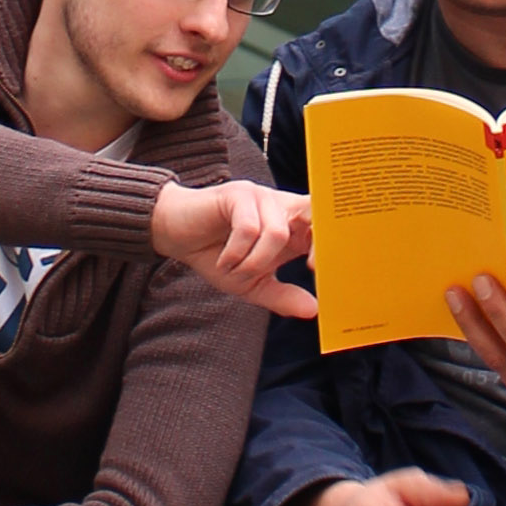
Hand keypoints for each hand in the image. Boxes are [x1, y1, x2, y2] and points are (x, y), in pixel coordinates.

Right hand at [149, 180, 318, 317]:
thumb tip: (314, 311)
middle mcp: (281, 207)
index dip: (329, 245)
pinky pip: (249, 228)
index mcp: (291, 226)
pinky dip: (236, 253)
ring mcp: (261, 197)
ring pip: (277, 233)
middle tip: (307, 268)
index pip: (324, 227)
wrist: (176, 236)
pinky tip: (223, 260)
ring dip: (255, 262)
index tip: (317, 271)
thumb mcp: (252, 284)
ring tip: (234, 270)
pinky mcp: (239, 194)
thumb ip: (282, 296)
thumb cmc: (216, 256)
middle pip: (315, 215)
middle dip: (316, 243)